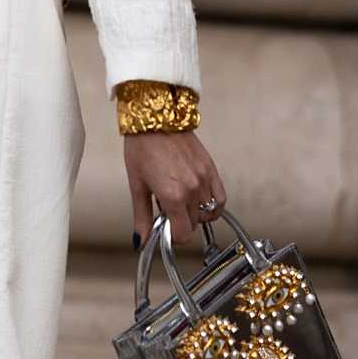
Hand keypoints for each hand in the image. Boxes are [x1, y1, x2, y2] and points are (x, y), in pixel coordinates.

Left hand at [124, 130, 225, 246]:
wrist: (155, 119)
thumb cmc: (142, 148)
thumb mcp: (137, 186)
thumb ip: (142, 216)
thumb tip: (140, 240)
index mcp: (173, 196)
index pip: (183, 233)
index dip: (173, 236)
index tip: (164, 229)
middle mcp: (192, 189)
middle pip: (194, 224)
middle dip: (180, 222)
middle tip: (166, 209)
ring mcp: (204, 179)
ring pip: (207, 213)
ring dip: (194, 213)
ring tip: (180, 201)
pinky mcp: (211, 169)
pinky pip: (220, 198)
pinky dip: (212, 205)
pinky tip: (198, 201)